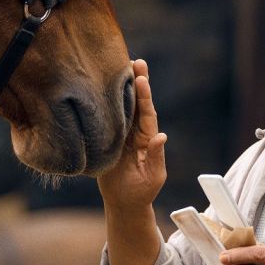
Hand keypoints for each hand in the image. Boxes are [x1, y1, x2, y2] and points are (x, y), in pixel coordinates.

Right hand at [97, 59, 166, 210]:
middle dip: (137, 82)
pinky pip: (109, 118)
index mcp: (148, 139)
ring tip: (122, 66)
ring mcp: (122, 135)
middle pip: (137, 104)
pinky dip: (108, 103)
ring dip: (122, 88)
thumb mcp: (153, 176)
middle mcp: (136, 133)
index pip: (147, 113)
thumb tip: (161, 136)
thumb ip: (156, 157)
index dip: (144, 96)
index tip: (142, 77)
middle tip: (136, 61)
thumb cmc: (141, 192)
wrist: (124, 203)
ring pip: (123, 108)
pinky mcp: (109, 139)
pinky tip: (103, 88)